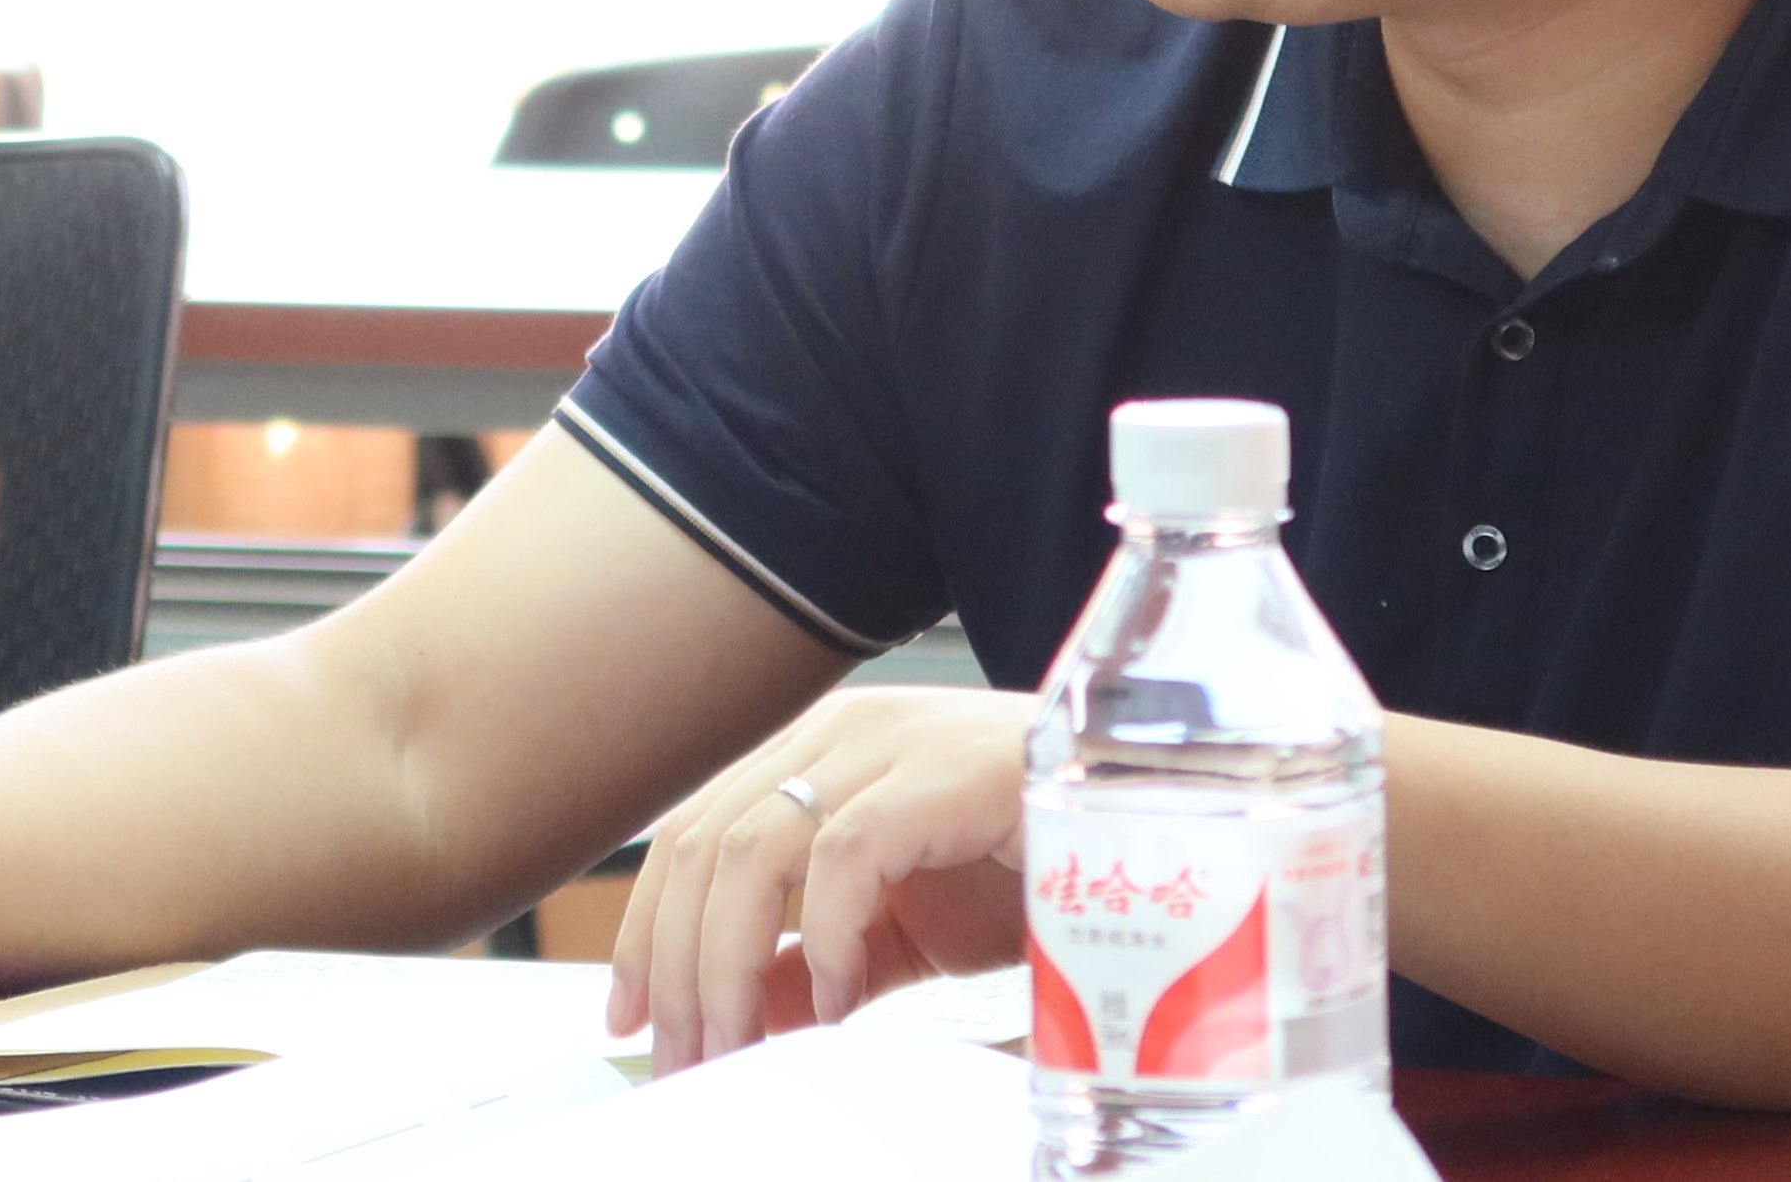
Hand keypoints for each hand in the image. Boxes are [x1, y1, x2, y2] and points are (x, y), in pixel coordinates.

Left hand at [607, 686, 1030, 1069]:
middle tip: (685, 1058)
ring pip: (750, 850)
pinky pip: (844, 854)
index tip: (632, 1021)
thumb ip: (814, 965)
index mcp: (823, 754)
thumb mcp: (902, 934)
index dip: (646, 933)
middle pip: (702, 846)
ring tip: (739, 1043)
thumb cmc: (1039, 864)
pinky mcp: (941, 770)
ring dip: (727, 964)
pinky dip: (822, 938)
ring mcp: (891, 741)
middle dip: (677, 967)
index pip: (692, 834)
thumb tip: (733, 1017)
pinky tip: (835, 998)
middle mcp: (844, 731)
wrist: (1158, 822)